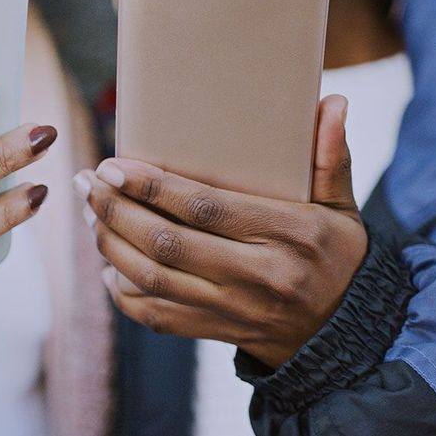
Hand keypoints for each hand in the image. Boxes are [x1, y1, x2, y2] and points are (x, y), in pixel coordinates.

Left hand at [76, 95, 364, 367]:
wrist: (348, 332)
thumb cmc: (336, 255)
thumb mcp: (341, 206)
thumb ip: (330, 155)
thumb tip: (333, 102)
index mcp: (288, 234)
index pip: (205, 207)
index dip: (152, 187)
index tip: (113, 165)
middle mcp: (258, 275)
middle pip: (167, 243)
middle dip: (116, 210)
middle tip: (87, 183)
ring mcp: (235, 310)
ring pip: (153, 279)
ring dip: (110, 244)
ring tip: (90, 213)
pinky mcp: (217, 333)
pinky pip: (156, 316)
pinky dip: (124, 292)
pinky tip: (108, 264)